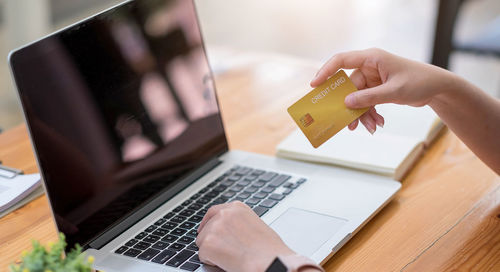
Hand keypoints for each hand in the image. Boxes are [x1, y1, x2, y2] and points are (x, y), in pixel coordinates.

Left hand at [196, 201, 293, 271]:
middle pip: (206, 228)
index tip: (206, 230)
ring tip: (231, 256)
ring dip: (212, 251)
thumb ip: (239, 223)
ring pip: (202, 242)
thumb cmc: (270, 250)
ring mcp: (215, 227)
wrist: (270, 262)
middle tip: (224, 251)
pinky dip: (212, 262)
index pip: (214, 212)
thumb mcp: (256, 224)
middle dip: (211, 240)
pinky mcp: (208, 243)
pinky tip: (228, 262)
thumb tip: (229, 231)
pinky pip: (202, 256)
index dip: (209, 224)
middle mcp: (224, 213)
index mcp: (237, 207)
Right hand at [310, 48, 454, 133]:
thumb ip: (370, 97)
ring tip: (369, 128)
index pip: (341, 61)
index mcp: (371, 58)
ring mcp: (373, 79)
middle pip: (348, 87)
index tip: (315, 85)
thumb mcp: (394, 91)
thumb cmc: (420, 81)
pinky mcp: (377, 89)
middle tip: (347, 123)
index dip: (326, 72)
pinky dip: (370, 114)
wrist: (438, 88)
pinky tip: (378, 123)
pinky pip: (366, 102)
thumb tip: (347, 103)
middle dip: (349, 106)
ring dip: (362, 114)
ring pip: (357, 98)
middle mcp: (369, 67)